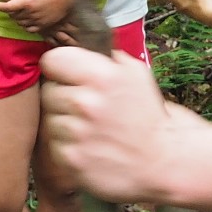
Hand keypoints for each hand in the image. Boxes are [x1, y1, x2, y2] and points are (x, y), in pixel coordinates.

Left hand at [0, 0, 77, 32]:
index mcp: (27, 2)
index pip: (7, 7)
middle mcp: (30, 13)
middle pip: (13, 16)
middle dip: (9, 11)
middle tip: (10, 5)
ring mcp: (37, 21)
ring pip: (20, 23)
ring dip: (17, 18)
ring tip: (18, 12)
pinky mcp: (43, 25)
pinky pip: (30, 29)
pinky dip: (26, 25)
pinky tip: (27, 20)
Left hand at [40, 46, 191, 201]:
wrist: (164, 161)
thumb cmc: (149, 117)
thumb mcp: (136, 74)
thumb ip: (105, 59)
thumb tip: (78, 50)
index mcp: (101, 76)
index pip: (52, 60)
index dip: (60, 67)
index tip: (66, 76)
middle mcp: (86, 103)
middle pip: (48, 91)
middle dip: (63, 97)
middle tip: (84, 107)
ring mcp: (77, 134)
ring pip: (49, 120)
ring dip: (64, 124)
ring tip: (88, 130)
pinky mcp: (72, 160)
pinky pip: (53, 146)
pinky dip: (67, 147)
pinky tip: (88, 147)